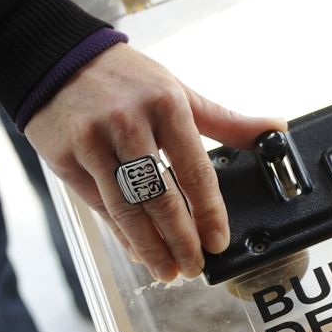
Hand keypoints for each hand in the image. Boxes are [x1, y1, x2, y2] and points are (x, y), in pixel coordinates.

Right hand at [26, 43, 284, 281]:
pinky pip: (98, 205)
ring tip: (168, 270)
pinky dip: (121, 233)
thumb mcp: (178, 91)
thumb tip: (275, 129)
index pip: (194, 168)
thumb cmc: (127, 79)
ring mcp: (92, 142)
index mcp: (164, 105)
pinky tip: (138, 250)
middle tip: (195, 267)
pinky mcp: (63, 158)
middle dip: (180, 239)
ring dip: (150, 246)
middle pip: (159, 196)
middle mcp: (127, 124)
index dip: (208, 211)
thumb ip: (224, 120)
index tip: (218, 240)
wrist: (56, 61)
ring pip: (126, 207)